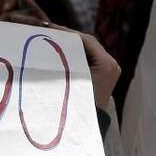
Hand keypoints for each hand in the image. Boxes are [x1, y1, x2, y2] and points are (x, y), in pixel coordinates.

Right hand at [1, 0, 119, 107]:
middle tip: (45, 29)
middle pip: (85, 43)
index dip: (65, 32)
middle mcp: (110, 65)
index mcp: (107, 65)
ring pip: (84, 50)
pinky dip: (71, 53)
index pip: (85, 40)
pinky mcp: (101, 75)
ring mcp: (107, 70)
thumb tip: (48, 42)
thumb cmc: (76, 106)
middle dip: (65, 36)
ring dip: (67, 44)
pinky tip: (56, 50)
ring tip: (48, 37)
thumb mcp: (69, 79)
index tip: (47, 27)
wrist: (85, 128)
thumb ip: (64, 60)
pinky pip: (85, 58)